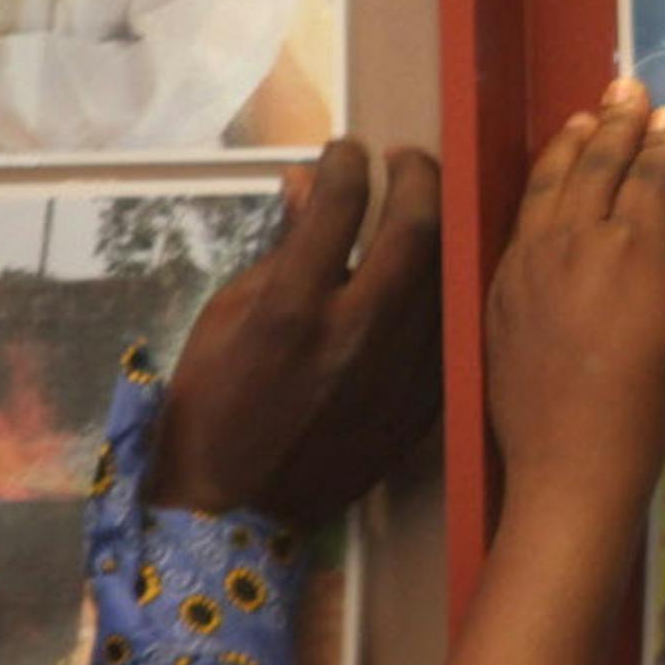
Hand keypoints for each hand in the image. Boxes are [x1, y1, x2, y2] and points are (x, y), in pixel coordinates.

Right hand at [148, 139, 443, 524]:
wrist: (238, 513)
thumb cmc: (214, 405)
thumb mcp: (227, 316)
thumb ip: (281, 248)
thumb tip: (306, 182)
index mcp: (295, 310)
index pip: (338, 206)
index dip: (345, 163)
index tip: (345, 150)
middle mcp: (358, 333)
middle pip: (416, 227)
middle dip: (414, 175)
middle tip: (403, 160)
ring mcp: (401, 371)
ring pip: (446, 273)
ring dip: (439, 225)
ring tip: (422, 202)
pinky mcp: (424, 401)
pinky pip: (450, 324)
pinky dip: (443, 286)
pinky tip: (432, 270)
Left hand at [485, 79, 664, 519]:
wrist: (573, 458)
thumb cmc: (648, 402)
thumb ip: (664, 263)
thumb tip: (648, 230)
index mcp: (633, 247)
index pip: (650, 176)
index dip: (663, 143)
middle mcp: (578, 239)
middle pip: (599, 164)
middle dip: (618, 122)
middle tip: (629, 89)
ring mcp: (531, 260)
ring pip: (550, 182)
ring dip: (573, 144)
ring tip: (587, 118)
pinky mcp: (502, 285)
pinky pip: (522, 218)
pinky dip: (540, 186)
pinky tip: (548, 178)